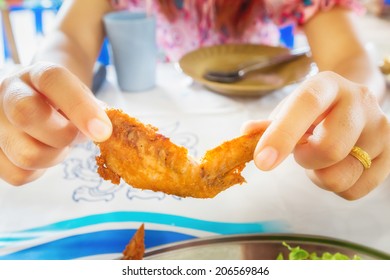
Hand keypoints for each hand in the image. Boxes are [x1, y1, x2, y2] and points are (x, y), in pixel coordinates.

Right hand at [0, 62, 111, 184]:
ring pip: (26, 153)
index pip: (53, 81)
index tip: (103, 131)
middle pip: (27, 114)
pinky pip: (18, 174)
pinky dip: (39, 171)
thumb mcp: (82, 97)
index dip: (80, 107)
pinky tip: (43, 154)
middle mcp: (8, 92)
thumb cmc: (65, 102)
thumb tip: (104, 130)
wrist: (39, 102)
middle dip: (62, 135)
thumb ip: (95, 110)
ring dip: (54, 156)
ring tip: (58, 145)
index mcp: (37, 74)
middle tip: (75, 136)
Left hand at [242, 71, 389, 199]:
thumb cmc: (313, 110)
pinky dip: (336, 186)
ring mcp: (380, 128)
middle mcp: (360, 101)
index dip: (282, 135)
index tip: (262, 161)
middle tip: (303, 151)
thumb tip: (246, 133)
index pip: (306, 105)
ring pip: (340, 176)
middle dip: (305, 159)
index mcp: (327, 84)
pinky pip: (353, 191)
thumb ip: (268, 124)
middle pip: (329, 149)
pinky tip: (337, 166)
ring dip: (319, 175)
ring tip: (320, 158)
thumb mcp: (289, 109)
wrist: (353, 104)